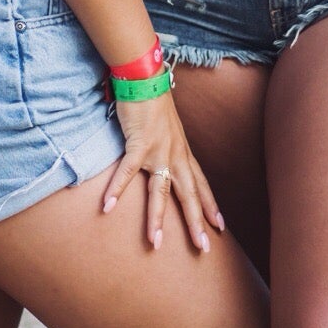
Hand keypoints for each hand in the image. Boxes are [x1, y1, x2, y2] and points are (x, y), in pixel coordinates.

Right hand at [102, 90, 224, 253]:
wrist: (145, 79)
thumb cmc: (154, 104)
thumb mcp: (169, 130)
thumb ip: (168, 148)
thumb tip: (164, 162)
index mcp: (183, 153)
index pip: (201, 184)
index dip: (210, 205)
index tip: (219, 225)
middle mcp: (175, 155)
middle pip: (188, 195)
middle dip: (195, 222)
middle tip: (203, 248)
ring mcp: (158, 151)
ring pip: (160, 191)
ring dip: (156, 218)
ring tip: (154, 243)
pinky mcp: (139, 144)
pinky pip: (128, 172)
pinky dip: (117, 190)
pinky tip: (108, 207)